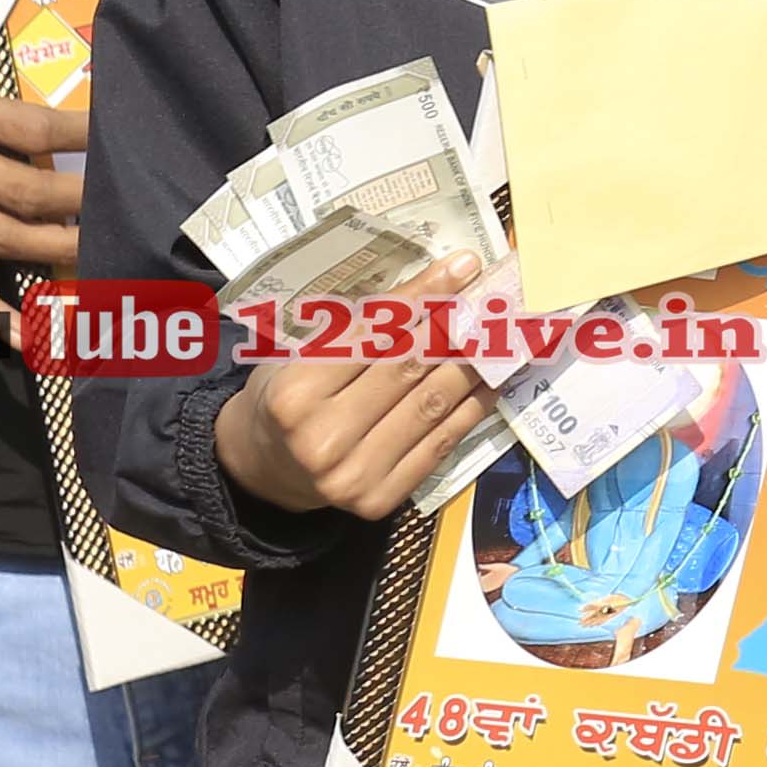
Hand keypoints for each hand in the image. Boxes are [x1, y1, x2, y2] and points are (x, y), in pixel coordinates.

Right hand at [215, 254, 490, 521]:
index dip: (422, 296)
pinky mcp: (380, 500)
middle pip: (406, 368)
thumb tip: (432, 291)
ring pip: (429, 406)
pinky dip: (470, 409)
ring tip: (500, 334)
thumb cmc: (286, 398)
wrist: (267, 470)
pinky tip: (490, 381)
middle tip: (491, 295)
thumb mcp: (298, 355)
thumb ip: (355, 332)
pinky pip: (438, 445)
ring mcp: (354, 474)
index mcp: (295, 392)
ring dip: (472, 365)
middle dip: (454, 325)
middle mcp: (323, 437)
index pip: (372, 334)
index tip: (462, 266)